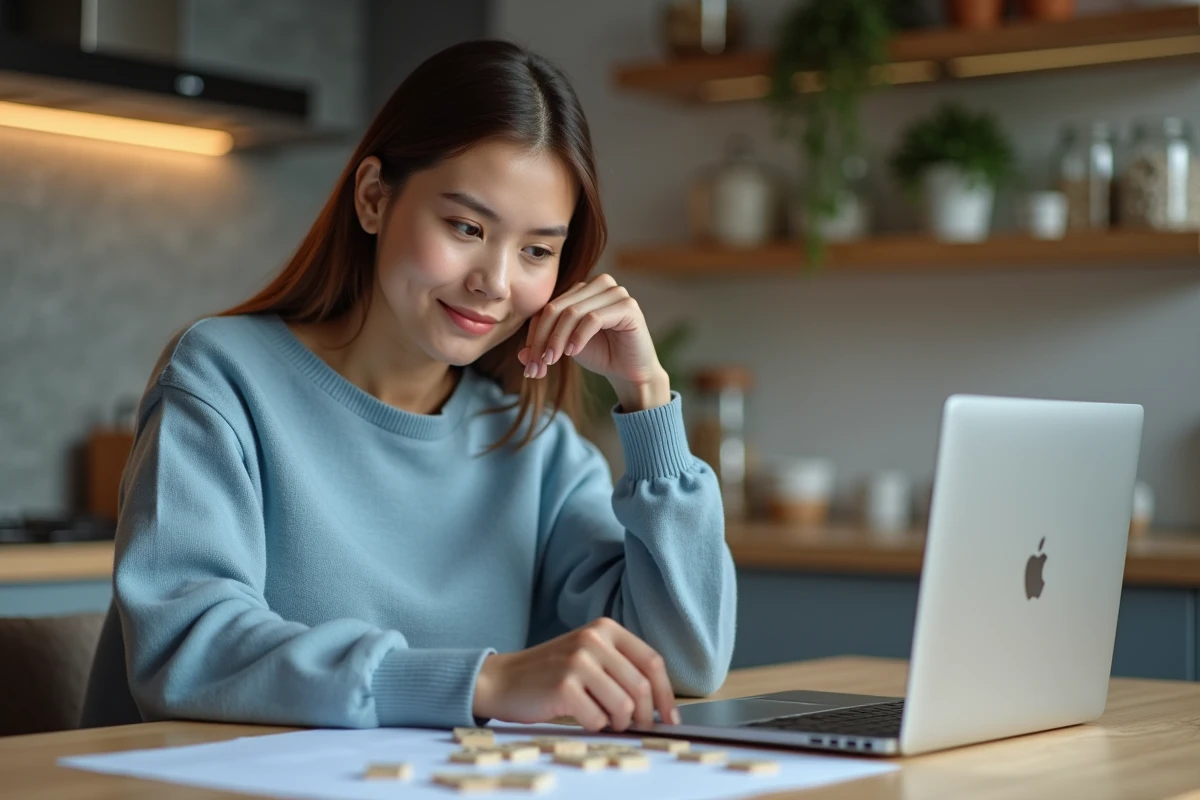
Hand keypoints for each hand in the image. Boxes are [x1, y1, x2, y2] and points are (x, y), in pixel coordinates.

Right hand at [472, 617, 679, 731]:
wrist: (503, 680)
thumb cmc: (551, 673)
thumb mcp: (588, 655)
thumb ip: (621, 668)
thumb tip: (659, 705)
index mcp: (605, 628)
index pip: (652, 661)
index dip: (665, 694)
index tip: (670, 718)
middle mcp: (593, 639)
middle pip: (641, 687)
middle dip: (642, 716)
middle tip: (633, 727)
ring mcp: (578, 661)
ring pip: (623, 706)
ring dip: (618, 723)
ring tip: (603, 721)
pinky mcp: (564, 686)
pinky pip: (598, 720)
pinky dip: (594, 727)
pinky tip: (581, 718)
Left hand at [518, 274, 670, 410]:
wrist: (630, 372)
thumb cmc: (600, 355)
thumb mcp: (565, 348)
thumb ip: (544, 346)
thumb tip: (521, 354)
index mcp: (582, 289)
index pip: (548, 307)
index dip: (534, 334)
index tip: (529, 363)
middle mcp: (598, 284)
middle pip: (556, 308)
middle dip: (542, 339)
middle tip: (536, 365)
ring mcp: (615, 292)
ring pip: (572, 312)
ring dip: (557, 339)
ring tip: (551, 361)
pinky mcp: (628, 306)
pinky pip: (593, 319)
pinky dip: (578, 337)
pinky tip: (572, 353)